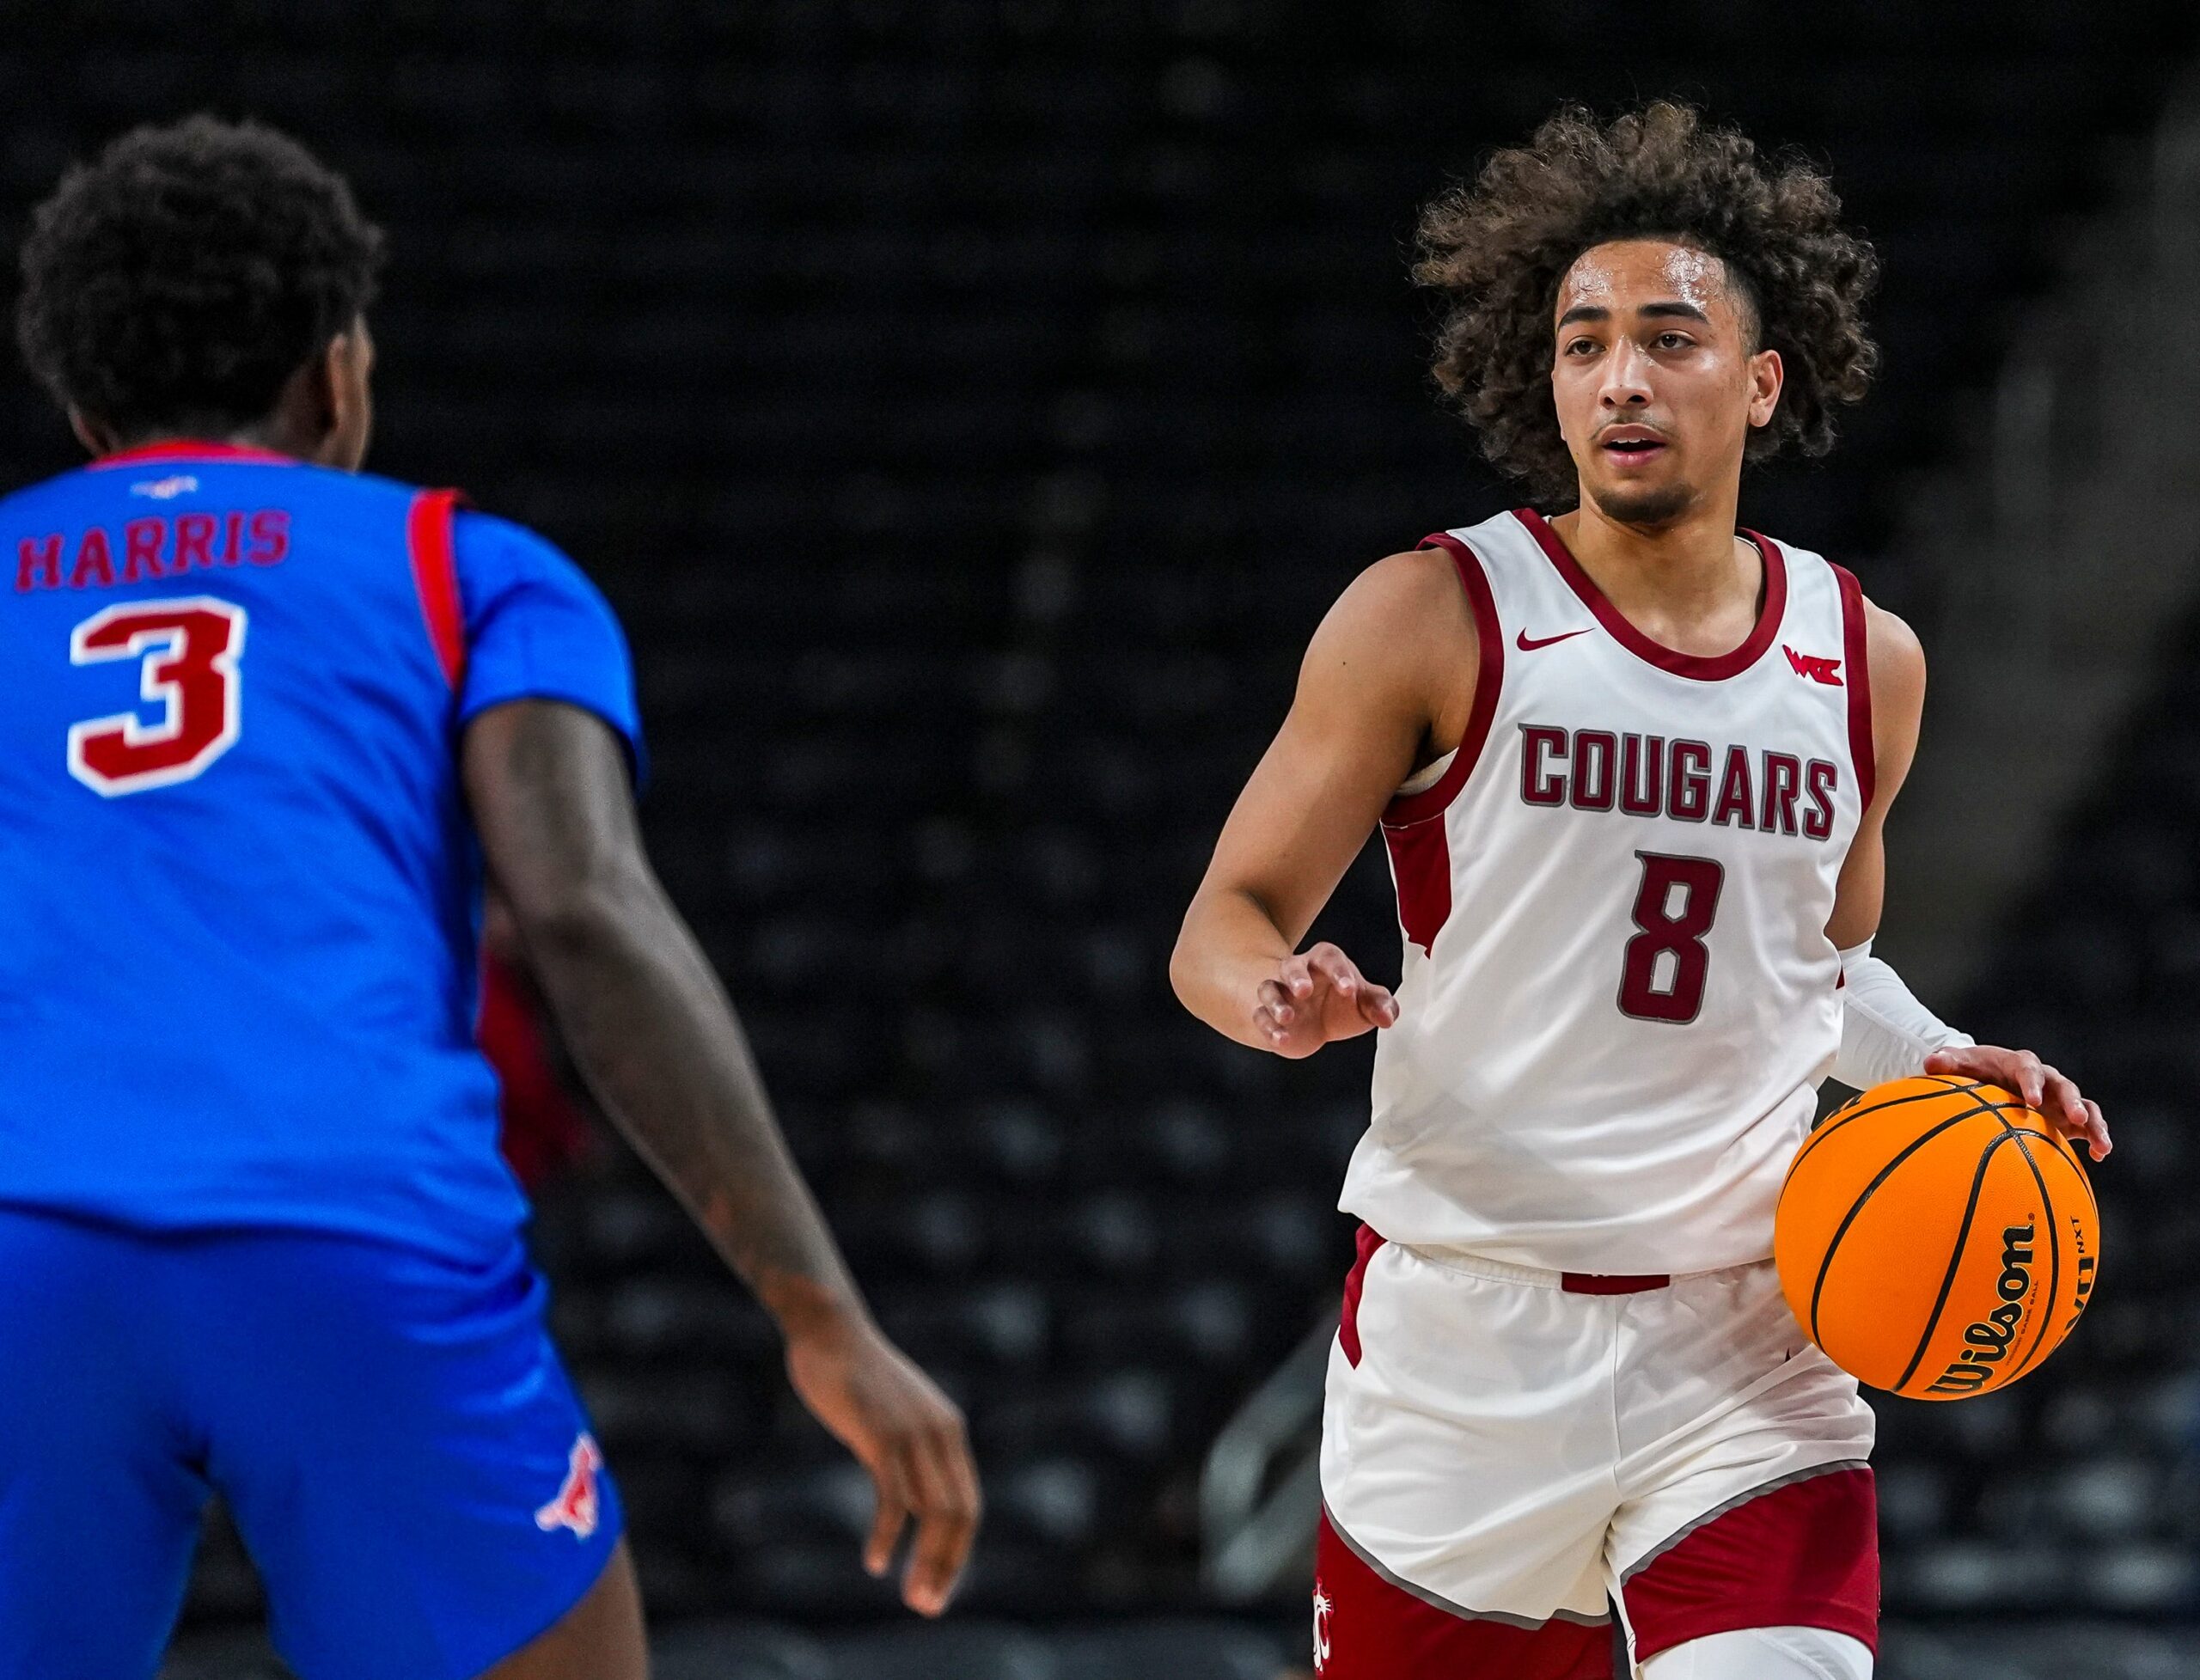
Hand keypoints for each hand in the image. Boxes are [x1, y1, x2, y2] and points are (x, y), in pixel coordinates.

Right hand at [785, 1315, 980, 1615]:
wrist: (832, 1332)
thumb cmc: (858, 1377)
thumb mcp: (896, 1416)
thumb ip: (910, 1450)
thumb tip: (913, 1497)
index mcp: (949, 1431)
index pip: (968, 1505)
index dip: (957, 1552)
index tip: (939, 1587)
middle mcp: (940, 1434)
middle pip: (959, 1515)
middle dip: (947, 1566)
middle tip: (927, 1605)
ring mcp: (913, 1434)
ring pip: (933, 1512)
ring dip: (924, 1561)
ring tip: (912, 1595)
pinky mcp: (881, 1436)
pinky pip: (893, 1498)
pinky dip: (888, 1536)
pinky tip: (875, 1562)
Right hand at [1254, 942, 1397, 1057]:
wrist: (1314, 1026)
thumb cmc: (1341, 1006)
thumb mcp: (1365, 1005)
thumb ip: (1380, 1005)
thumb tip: (1387, 1017)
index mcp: (1325, 963)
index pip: (1329, 958)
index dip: (1339, 972)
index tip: (1349, 990)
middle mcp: (1298, 973)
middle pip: (1291, 966)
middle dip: (1296, 977)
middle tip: (1304, 991)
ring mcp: (1280, 993)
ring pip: (1268, 988)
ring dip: (1276, 1002)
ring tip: (1287, 1017)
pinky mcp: (1266, 1016)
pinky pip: (1260, 1016)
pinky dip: (1268, 1027)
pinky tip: (1281, 1039)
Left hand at [1925, 1044, 2110, 1161]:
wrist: (1987, 1076)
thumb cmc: (1972, 1069)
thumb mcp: (1958, 1063)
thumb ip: (1947, 1063)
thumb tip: (1930, 1063)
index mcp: (2019, 1064)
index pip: (2028, 1069)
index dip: (2033, 1083)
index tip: (2034, 1100)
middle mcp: (2045, 1080)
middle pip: (2064, 1087)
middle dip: (2072, 1102)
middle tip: (2076, 1118)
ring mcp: (2059, 1099)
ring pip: (2084, 1107)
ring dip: (2094, 1124)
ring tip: (2103, 1145)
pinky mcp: (2065, 1117)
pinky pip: (2086, 1126)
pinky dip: (2094, 1137)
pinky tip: (2099, 1157)